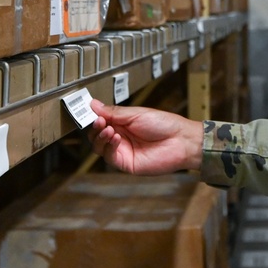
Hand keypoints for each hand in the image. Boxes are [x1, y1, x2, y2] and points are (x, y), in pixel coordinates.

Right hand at [87, 99, 203, 174]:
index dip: (92, 116)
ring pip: (99, 146)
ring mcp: (122, 150)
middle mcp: (120, 137)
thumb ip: (113, 112)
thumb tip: (93, 104)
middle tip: (98, 120)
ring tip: (108, 129)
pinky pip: (109, 156)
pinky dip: (108, 146)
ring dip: (100, 136)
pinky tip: (115, 138)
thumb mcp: (136, 114)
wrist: (181, 141)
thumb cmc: (164, 124)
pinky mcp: (125, 163)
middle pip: (96, 134)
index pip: (100, 120)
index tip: (86, 111)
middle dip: (94, 127)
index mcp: (122, 123)